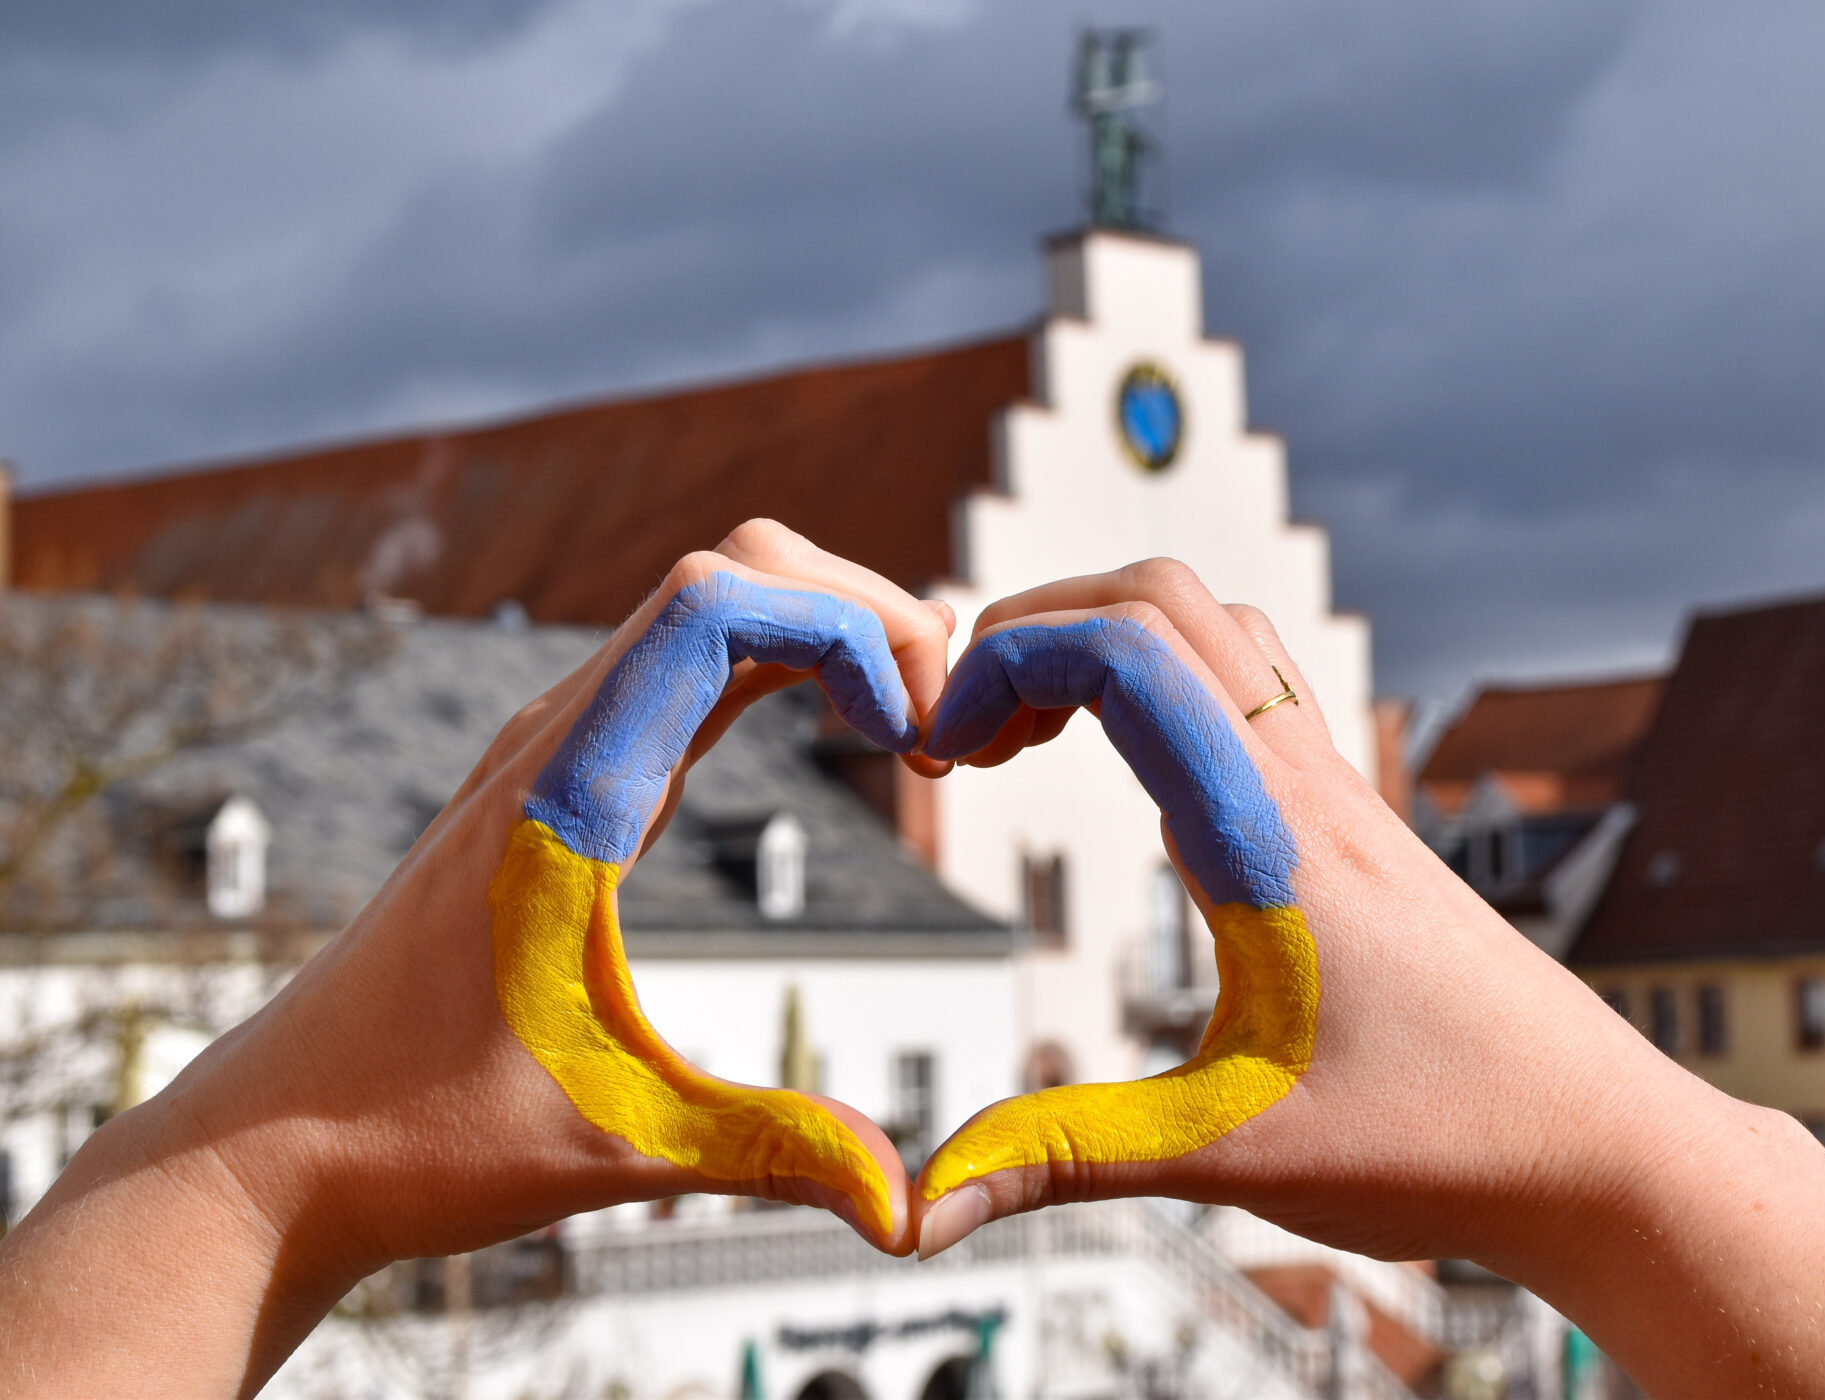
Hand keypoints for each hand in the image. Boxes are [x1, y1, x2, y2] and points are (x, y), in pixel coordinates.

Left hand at [0, 522, 948, 1394]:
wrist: (273, 1144)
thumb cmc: (414, 1140)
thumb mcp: (614, 1145)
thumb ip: (771, 1154)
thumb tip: (910, 1206)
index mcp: (564, 796)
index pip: (718, 605)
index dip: (849, 633)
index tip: (918, 749)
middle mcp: (554, 739)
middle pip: (736, 572)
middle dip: (866, 615)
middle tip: (948, 731)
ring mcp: (553, 746)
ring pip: (712, 601)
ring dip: (828, 630)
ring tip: (918, 725)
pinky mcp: (560, 773)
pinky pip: (687, 658)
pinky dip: (783, 662)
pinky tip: (843, 729)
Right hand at [907, 561, 1824, 1398]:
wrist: (1600, 1143)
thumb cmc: (1443, 1140)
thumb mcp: (1230, 1149)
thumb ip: (1066, 1157)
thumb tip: (919, 1212)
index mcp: (1267, 832)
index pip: (1126, 649)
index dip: (1003, 657)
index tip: (937, 750)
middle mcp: (1306, 782)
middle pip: (1161, 597)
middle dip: (1035, 626)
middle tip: (965, 732)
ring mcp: (1339, 793)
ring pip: (1216, 629)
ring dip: (1106, 642)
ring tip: (1028, 739)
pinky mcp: (1355, 824)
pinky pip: (1252, 691)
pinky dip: (1164, 687)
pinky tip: (1132, 788)